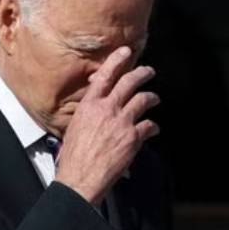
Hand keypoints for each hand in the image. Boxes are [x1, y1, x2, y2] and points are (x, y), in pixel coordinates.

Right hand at [53, 46, 159, 203]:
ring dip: (152, 97)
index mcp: (89, 105)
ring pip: (143, 99)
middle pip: (129, 82)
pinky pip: (149, 125)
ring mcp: (122, 122)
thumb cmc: (73, 157)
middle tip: (148, 71)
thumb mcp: (74, 127)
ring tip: (155, 98)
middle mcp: (107, 109)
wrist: (80, 177)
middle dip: (142, 73)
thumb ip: (89, 114)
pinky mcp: (133, 137)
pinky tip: (154, 129)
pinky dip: (153, 126)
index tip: (126, 52)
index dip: (117, 60)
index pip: (105, 75)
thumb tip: (96, 109)